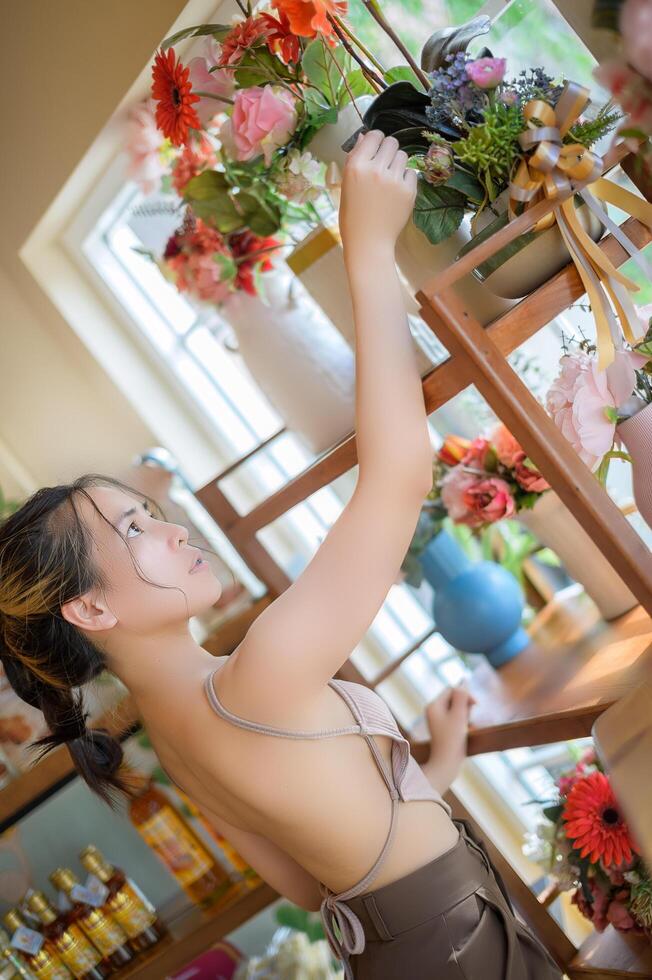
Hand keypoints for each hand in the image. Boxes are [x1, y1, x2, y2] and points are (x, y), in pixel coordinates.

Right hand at [338, 130, 416, 255]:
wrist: (368, 241)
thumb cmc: (353, 214)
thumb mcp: (347, 184)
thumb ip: (355, 158)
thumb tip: (364, 136)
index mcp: (356, 165)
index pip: (374, 135)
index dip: (376, 141)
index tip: (375, 150)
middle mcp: (375, 169)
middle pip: (391, 142)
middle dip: (388, 151)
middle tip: (383, 167)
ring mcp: (394, 180)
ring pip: (403, 156)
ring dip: (397, 164)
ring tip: (389, 181)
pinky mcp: (408, 191)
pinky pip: (411, 172)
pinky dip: (405, 179)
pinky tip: (396, 192)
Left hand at [422, 684, 475, 793]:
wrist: (446, 764)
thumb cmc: (452, 740)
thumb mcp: (459, 715)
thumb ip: (461, 697)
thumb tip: (463, 682)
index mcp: (433, 705)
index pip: (452, 690)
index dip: (465, 694)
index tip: (476, 705)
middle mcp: (433, 711)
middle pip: (454, 698)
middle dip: (465, 705)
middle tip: (469, 719)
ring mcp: (438, 720)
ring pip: (456, 708)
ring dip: (465, 713)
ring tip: (467, 726)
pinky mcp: (444, 728)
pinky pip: (456, 717)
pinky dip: (463, 721)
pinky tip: (466, 730)